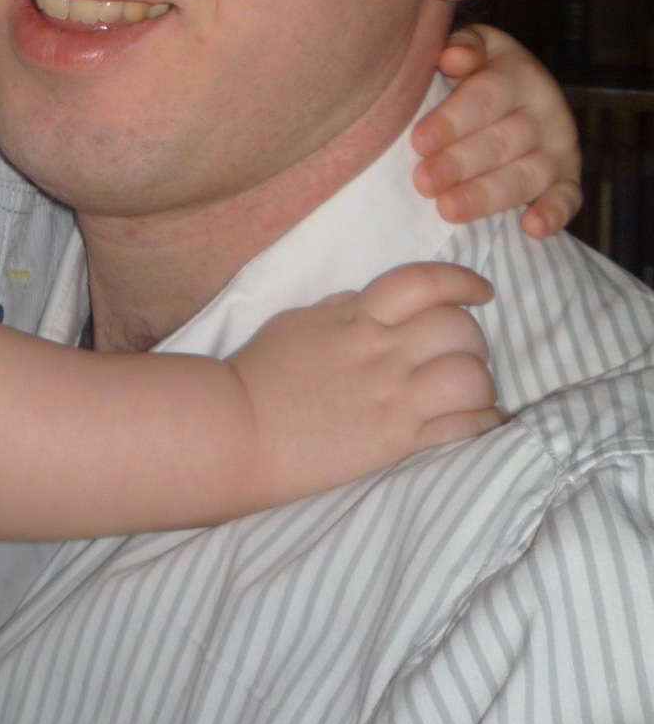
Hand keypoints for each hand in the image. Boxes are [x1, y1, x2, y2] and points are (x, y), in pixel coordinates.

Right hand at [228, 261, 501, 507]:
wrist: (240, 430)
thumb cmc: (261, 372)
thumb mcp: (301, 321)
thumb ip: (345, 310)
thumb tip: (376, 307)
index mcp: (358, 318)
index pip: (424, 283)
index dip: (461, 281)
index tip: (480, 291)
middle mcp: (383, 353)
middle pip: (458, 329)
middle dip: (472, 336)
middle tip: (463, 350)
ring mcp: (394, 399)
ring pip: (470, 378)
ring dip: (479, 380)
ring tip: (468, 389)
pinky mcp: (398, 442)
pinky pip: (463, 427)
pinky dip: (482, 421)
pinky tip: (481, 419)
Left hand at [413, 25, 580, 238]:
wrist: (519, 91)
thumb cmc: (477, 71)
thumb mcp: (472, 47)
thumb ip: (462, 46)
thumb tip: (452, 57)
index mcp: (519, 74)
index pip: (485, 98)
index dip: (452, 120)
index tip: (418, 142)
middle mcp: (546, 110)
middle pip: (502, 141)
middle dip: (460, 163)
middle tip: (424, 182)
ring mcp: (561, 147)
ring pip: (527, 175)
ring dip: (488, 195)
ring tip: (449, 209)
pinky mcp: (570, 179)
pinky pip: (568, 199)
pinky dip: (554, 214)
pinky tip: (531, 227)